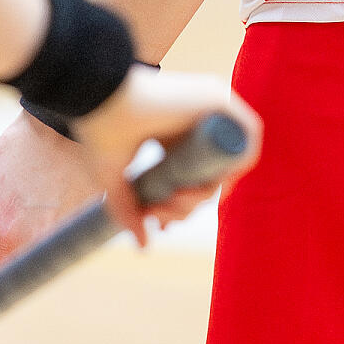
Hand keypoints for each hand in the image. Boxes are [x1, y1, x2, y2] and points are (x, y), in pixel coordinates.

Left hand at [0, 111, 103, 275]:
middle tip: (9, 242)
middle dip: (13, 268)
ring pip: (45, 262)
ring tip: (33, 217)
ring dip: (37, 251)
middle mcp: (32, 244)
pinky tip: (54, 209)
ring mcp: (62, 238)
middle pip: (21, 277)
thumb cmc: (17, 150)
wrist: (62, 125)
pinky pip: (66, 245)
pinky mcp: (85, 228)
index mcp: (1, 236)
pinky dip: (59, 236)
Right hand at [71, 64, 260, 244]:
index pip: (193, 176)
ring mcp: (208, 109)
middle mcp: (194, 123)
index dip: (182, 206)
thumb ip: (128, 210)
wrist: (95, 97)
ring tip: (172, 201)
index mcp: (173, 135)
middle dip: (186, 207)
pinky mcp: (218, 97)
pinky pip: (247, 134)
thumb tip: (144, 247)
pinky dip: (237, 162)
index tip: (160, 224)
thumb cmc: (99, 130)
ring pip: (226, 163)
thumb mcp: (113, 179)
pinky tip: (206, 184)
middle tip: (158, 214)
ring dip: (205, 194)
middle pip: (209, 176)